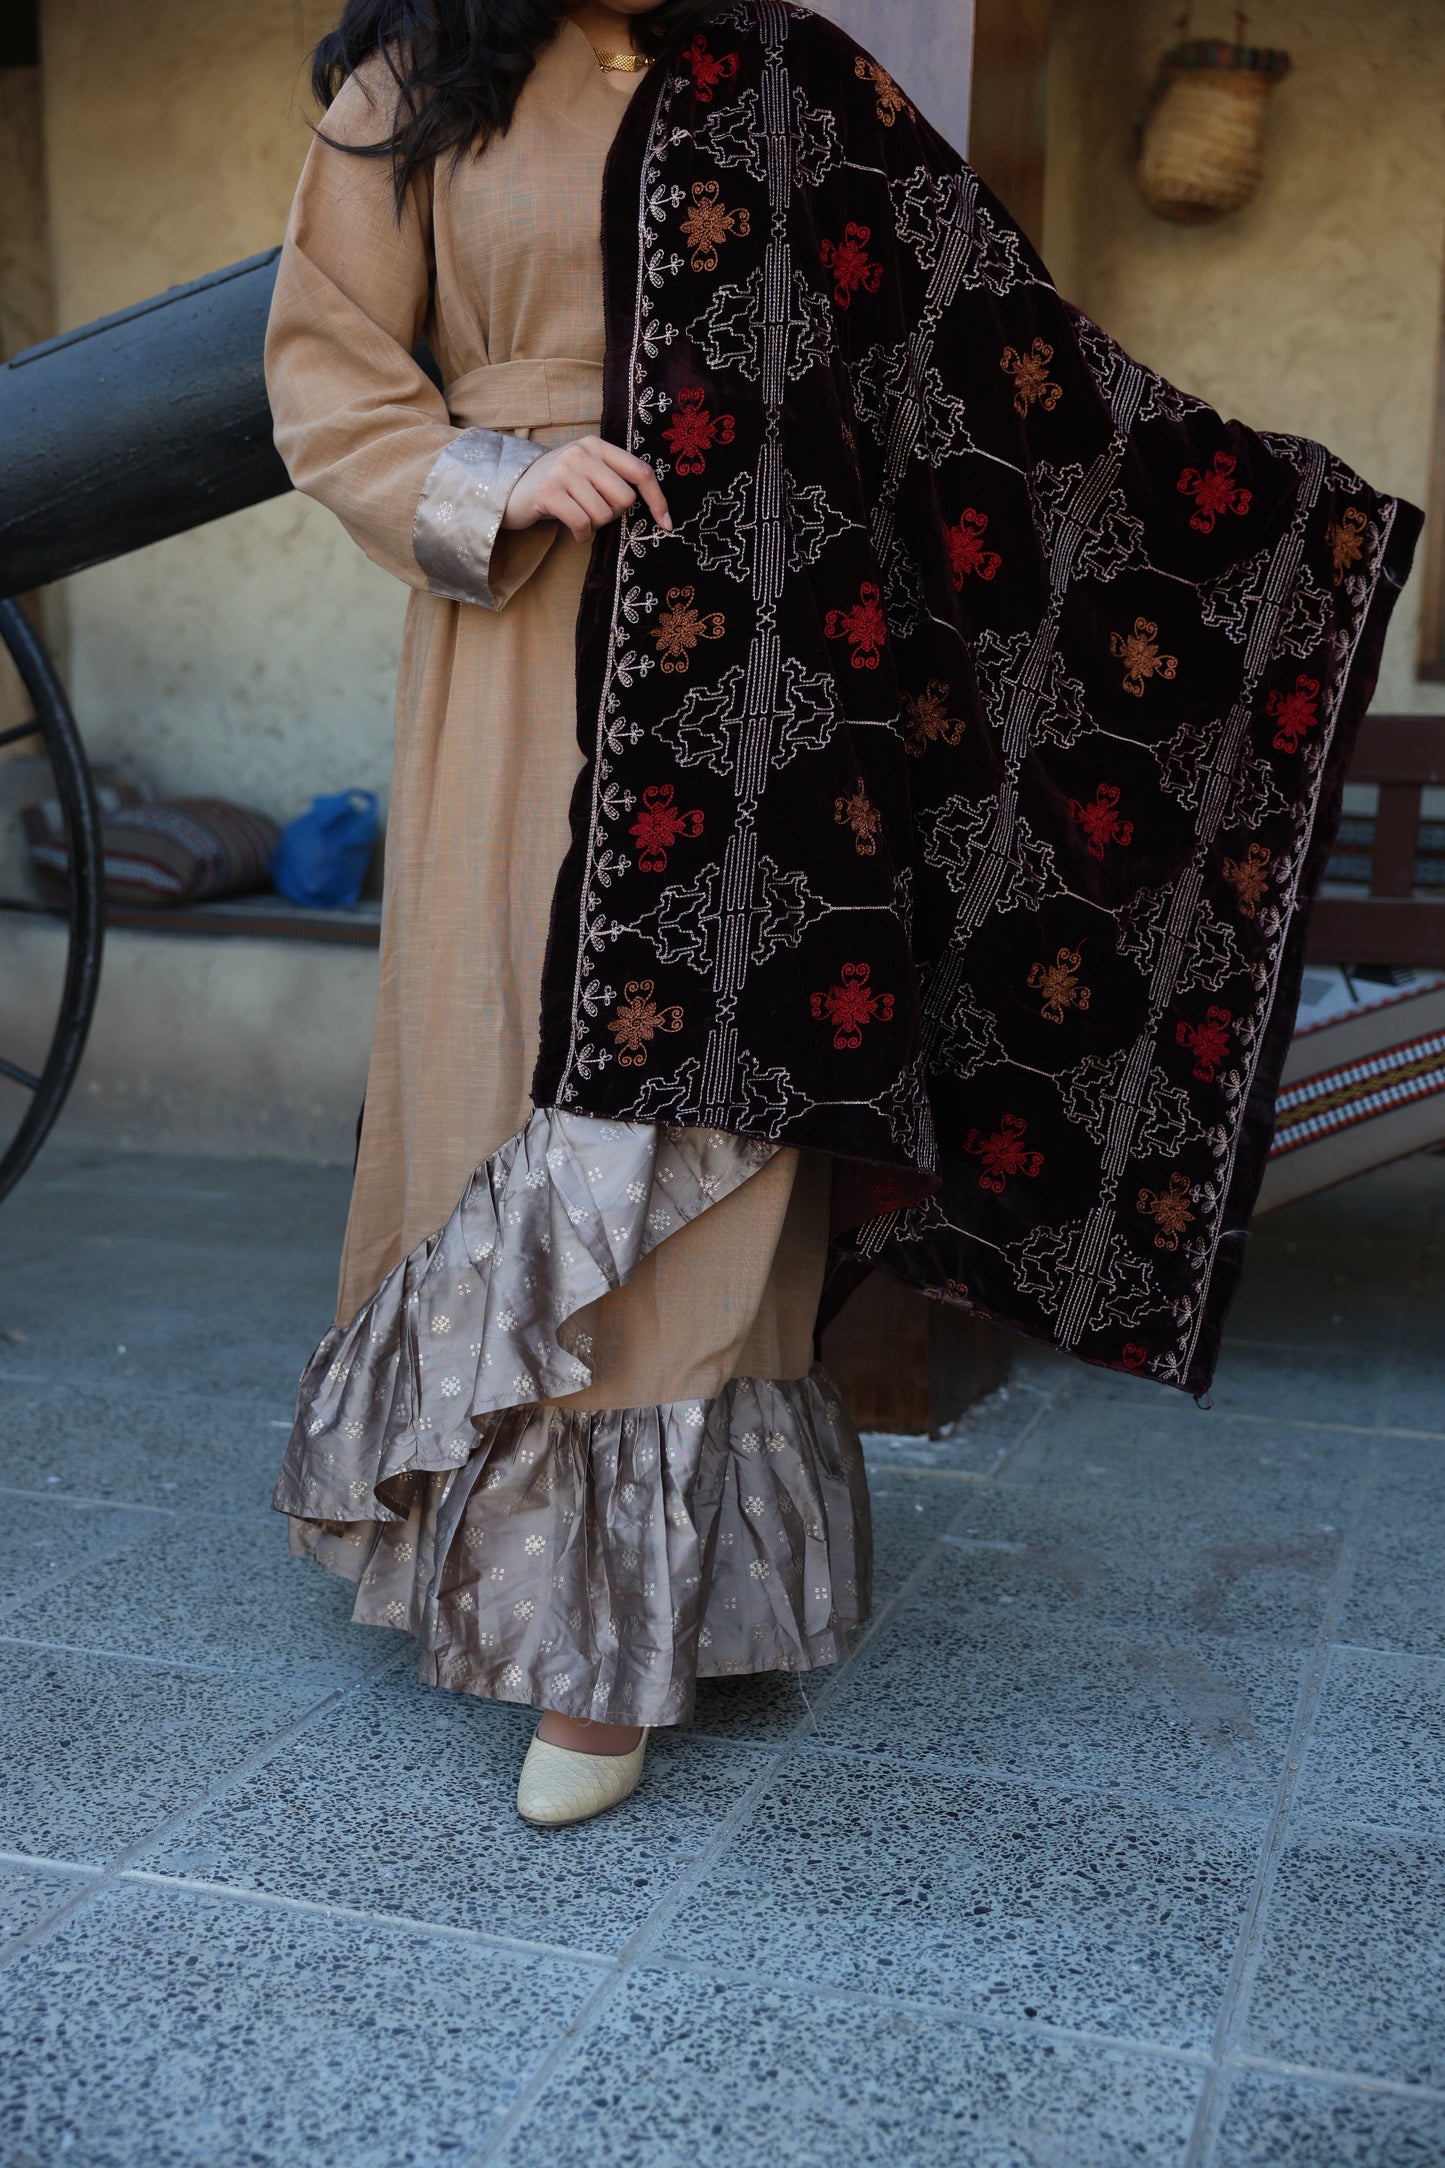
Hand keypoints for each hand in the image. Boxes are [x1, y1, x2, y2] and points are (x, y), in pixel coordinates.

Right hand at [501, 434, 672, 542]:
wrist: (510, 489)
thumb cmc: (556, 486)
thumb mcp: (586, 472)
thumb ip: (613, 478)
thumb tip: (654, 506)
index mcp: (596, 445)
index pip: (640, 471)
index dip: (657, 500)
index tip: (666, 523)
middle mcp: (582, 452)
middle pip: (624, 499)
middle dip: (613, 515)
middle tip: (594, 512)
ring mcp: (564, 470)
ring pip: (603, 514)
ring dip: (595, 526)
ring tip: (578, 517)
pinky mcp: (549, 492)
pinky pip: (583, 524)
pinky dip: (582, 536)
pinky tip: (574, 532)